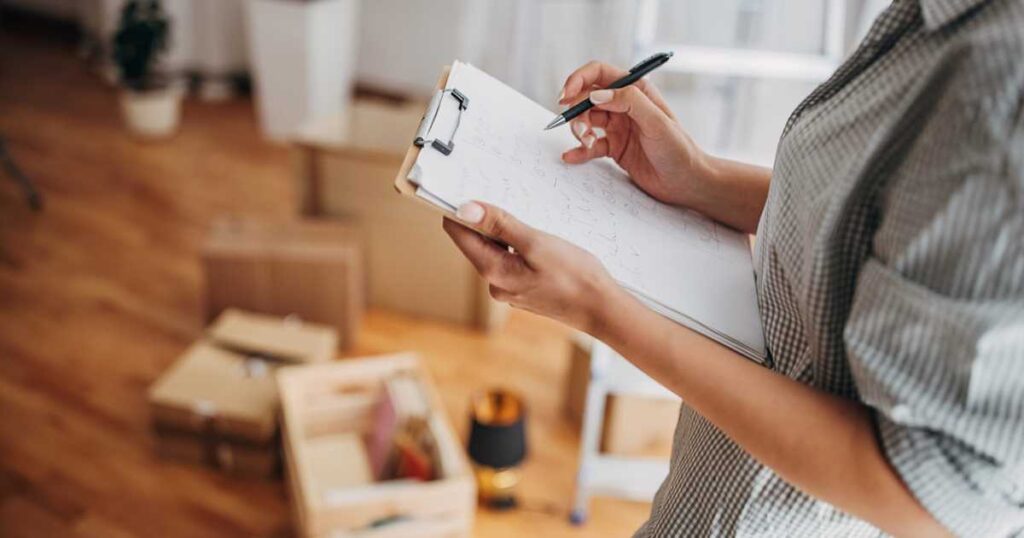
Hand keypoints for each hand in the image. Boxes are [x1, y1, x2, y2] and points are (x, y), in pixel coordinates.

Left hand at [442, 201, 617, 332]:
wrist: (601, 308)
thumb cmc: (574, 276)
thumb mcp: (536, 243)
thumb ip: (500, 226)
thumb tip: (464, 210)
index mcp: (493, 271)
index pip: (459, 235)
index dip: (458, 211)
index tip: (464, 188)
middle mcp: (496, 284)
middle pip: (477, 243)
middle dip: (485, 219)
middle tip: (500, 194)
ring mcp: (510, 289)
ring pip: (496, 251)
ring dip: (504, 232)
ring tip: (523, 216)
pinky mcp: (524, 289)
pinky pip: (512, 260)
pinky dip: (518, 246)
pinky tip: (536, 238)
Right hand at [559, 61, 711, 207]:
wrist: (686, 182)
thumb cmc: (679, 150)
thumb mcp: (657, 122)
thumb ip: (628, 102)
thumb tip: (596, 94)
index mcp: (636, 90)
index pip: (599, 73)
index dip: (578, 80)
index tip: (565, 95)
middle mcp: (625, 105)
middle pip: (587, 98)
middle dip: (577, 111)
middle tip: (579, 129)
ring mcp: (618, 126)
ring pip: (586, 121)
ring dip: (579, 130)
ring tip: (586, 143)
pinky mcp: (614, 147)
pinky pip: (590, 145)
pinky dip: (579, 150)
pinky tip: (571, 157)